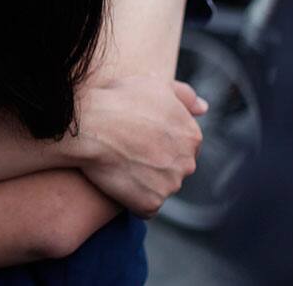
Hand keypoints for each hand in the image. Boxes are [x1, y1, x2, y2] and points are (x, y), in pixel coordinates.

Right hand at [73, 77, 205, 217]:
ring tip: (119, 165)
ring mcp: (170, 185)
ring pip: (160, 187)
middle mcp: (187, 162)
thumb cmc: (118, 101)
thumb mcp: (155, 85)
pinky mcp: (151, 203)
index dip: (159, 141)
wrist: (88, 126)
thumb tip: (204, 108)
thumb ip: (184, 96)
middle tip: (127, 151)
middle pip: (174, 168)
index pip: (183, 145)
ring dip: (144, 181)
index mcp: (192, 135)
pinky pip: (145, 206)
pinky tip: (117, 182)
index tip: (139, 137)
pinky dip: (133, 199)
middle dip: (156, 163)